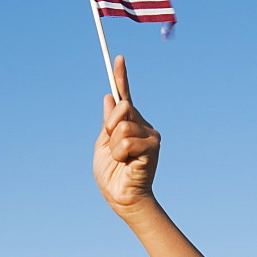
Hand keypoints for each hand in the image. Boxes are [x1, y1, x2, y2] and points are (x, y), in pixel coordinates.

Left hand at [93, 56, 160, 215]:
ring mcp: (150, 136)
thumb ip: (108, 123)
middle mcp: (143, 126)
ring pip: (122, 127)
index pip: (125, 96)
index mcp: (129, 124)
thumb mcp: (103, 145)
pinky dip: (120, 155)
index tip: (117, 58)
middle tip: (112, 146)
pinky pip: (127, 142)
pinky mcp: (153, 147)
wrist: (122, 198)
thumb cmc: (112, 175)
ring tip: (120, 160)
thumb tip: (109, 96)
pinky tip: (126, 164)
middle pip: (122, 108)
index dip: (121, 76)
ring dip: (114, 147)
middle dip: (110, 127)